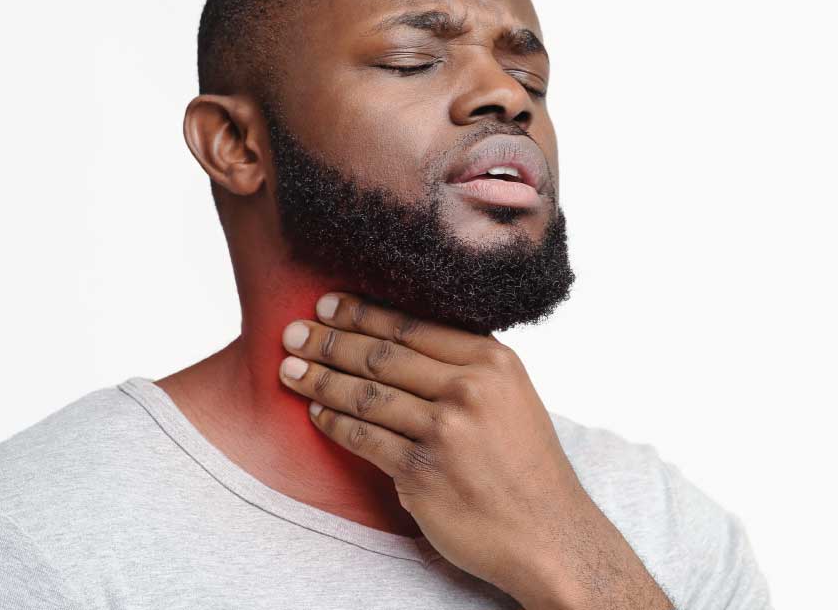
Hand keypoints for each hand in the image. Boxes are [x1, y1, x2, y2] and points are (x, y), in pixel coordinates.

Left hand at [277, 292, 671, 608]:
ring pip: (365, 394)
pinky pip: (363, 438)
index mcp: (493, 362)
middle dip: (330, 340)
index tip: (328, 304)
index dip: (363, 312)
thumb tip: (401, 337)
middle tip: (292, 331)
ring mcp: (445, 432)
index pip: (413, 326)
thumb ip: (467, 367)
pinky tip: (315, 412)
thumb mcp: (512, 397)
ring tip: (290, 368)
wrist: (547, 534)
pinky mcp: (422, 472)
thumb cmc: (525, 466)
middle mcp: (470, 390)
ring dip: (320, 378)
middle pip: (383, 354)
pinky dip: (332, 422)